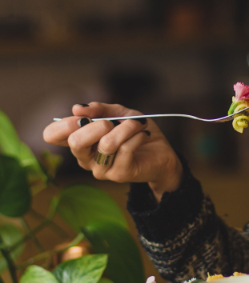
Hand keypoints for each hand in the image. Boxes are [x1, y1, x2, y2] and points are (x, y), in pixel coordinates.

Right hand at [43, 103, 182, 201]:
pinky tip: (144, 134)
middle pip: (75, 141)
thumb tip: (78, 108)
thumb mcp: (119, 114)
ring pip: (106, 144)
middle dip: (97, 125)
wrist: (162, 153)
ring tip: (138, 124)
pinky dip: (137, 135)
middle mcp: (85, 158)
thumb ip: (99, 109)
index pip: (52, 135)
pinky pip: (126, 149)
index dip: (64, 123)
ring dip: (126, 128)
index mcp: (79, 141)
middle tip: (113, 122)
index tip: (85, 116)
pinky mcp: (119, 174)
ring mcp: (100, 169)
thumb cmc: (136, 132)